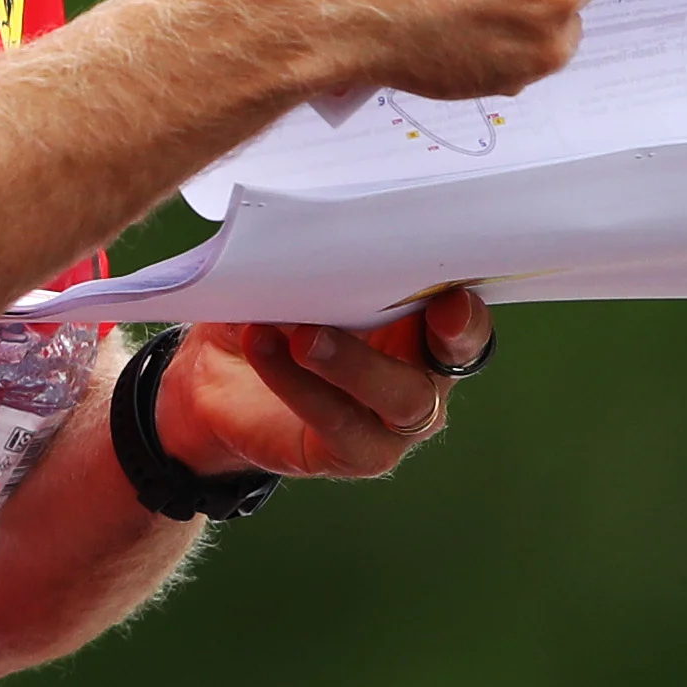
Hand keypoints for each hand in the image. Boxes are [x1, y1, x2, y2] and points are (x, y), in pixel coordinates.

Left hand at [150, 289, 494, 480]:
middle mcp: (424, 372)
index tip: (455, 294)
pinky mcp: (354, 452)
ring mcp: (394, 420)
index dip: (470, 308)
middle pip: (452, 359)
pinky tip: (262, 347)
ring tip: (306, 337)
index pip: (466, 313)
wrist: (215, 379)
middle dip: (446, 336)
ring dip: (356, 363)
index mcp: (422, 319)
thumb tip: (314, 233)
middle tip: (432, 308)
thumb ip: (321, 258)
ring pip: (403, 398)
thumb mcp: (296, 274)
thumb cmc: (272, 311)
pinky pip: (338, 421)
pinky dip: (298, 383)